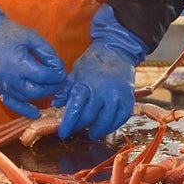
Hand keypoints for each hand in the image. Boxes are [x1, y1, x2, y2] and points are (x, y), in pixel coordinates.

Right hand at [0, 0, 65, 117]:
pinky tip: (35, 113)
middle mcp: (8, 78)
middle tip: (59, 82)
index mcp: (18, 63)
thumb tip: (59, 67)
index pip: (43, 76)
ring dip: (40, 96)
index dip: (56, 76)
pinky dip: (23, 109)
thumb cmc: (10, 32)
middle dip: (51, 88)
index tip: (62, 72)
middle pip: (35, 91)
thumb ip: (47, 52)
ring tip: (50, 89)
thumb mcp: (32, 37)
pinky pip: (11, 103)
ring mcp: (0, 85)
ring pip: (25, 98)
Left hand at [55, 6, 149, 139]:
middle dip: (79, 126)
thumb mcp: (75, 72)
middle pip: (89, 117)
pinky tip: (106, 128)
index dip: (68, 123)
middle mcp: (102, 92)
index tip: (62, 133)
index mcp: (86, 84)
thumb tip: (55, 104)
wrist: (117, 51)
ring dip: (97, 130)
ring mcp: (117, 96)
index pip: (75, 108)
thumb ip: (66, 89)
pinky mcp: (128, 99)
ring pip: (106, 122)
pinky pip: (121, 119)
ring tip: (91, 133)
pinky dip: (113, 126)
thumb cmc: (93, 62)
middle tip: (75, 130)